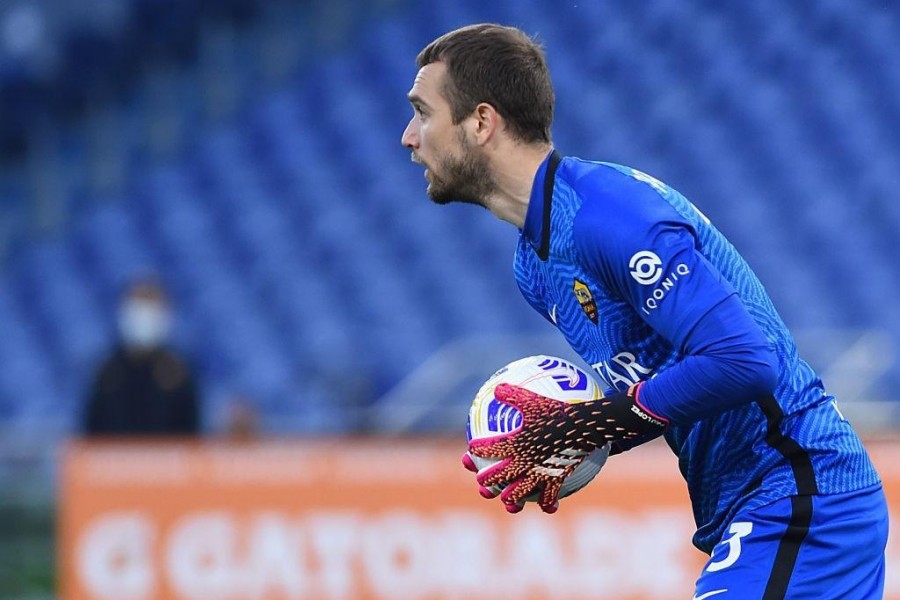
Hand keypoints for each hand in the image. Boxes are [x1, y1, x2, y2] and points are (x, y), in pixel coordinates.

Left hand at [466, 382, 665, 512]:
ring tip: (508, 500)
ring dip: (511, 498)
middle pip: (498, 477)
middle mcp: (522, 463)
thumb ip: (513, 395)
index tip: (471, 450)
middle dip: (487, 481)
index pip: (488, 449)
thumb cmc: (557, 411)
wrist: (583, 426)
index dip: (477, 450)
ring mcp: (538, 474)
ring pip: (518, 494)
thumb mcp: (533, 400)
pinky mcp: (555, 480)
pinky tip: (548, 507)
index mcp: (514, 444)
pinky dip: (548, 503)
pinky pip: (550, 496)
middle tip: (482, 481)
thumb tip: (497, 387)